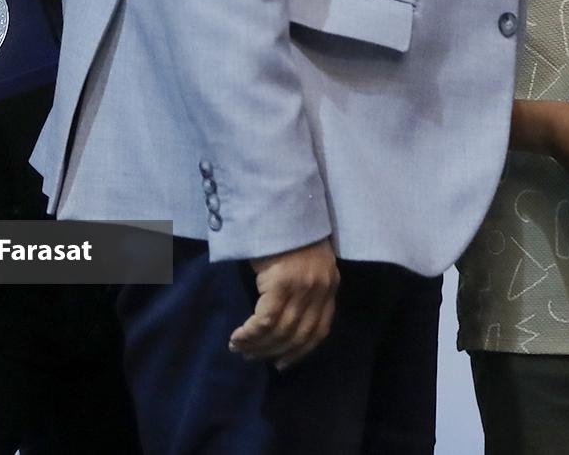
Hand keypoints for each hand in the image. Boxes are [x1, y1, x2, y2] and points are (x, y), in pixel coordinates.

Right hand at [232, 239, 338, 369]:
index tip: (283, 363)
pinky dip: (250, 335)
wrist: (280, 204)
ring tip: (240, 349)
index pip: (321, 329)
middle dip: (274, 352)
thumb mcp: (305, 262)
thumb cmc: (287, 231)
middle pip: (299, 335)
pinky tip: (237, 338)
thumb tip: (283, 319)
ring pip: (280, 331)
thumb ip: (303, 287)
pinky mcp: (282, 284)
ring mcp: (303, 287)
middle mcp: (321, 288)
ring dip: (258, 346)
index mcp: (330, 284)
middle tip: (253, 358)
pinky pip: (265, 321)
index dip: (301, 351)